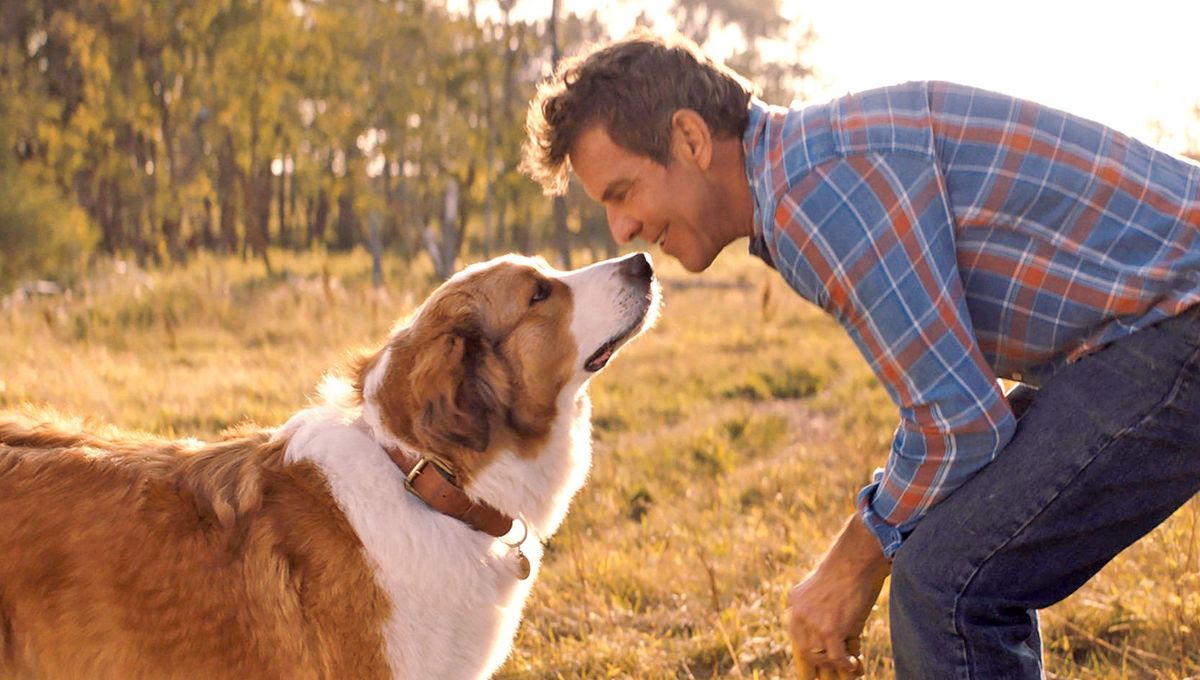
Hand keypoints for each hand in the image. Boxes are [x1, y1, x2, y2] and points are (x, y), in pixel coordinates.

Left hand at [787, 514, 889, 677]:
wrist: (856, 559)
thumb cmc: (851, 572)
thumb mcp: (832, 595)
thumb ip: (832, 618)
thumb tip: (847, 649)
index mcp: (795, 602)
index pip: (796, 635)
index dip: (808, 651)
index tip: (816, 662)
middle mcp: (799, 613)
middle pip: (805, 649)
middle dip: (821, 662)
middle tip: (836, 666)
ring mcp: (813, 623)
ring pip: (819, 656)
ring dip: (835, 664)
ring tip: (850, 665)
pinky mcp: (830, 630)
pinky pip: (836, 658)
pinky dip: (846, 665)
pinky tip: (855, 665)